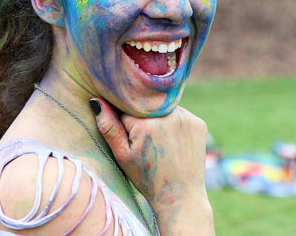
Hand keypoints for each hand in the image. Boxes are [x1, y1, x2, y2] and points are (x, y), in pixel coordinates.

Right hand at [92, 99, 208, 213]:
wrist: (180, 196)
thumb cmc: (146, 178)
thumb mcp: (122, 155)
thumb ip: (109, 127)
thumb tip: (96, 100)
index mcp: (145, 123)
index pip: (127, 108)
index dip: (126, 124)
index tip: (132, 140)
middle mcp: (168, 115)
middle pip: (147, 107)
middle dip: (143, 120)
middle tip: (148, 144)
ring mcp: (186, 118)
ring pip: (164, 109)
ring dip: (160, 119)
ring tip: (160, 144)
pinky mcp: (198, 123)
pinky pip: (181, 115)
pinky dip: (176, 124)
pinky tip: (174, 144)